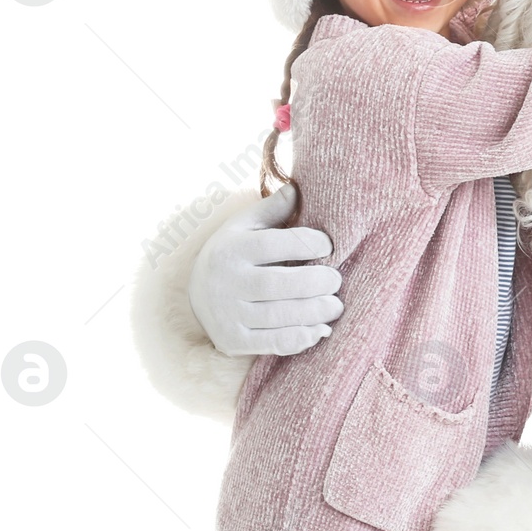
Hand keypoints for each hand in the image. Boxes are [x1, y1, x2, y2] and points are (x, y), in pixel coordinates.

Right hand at [187, 182, 343, 355]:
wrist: (194, 293)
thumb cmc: (233, 252)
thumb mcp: (245, 226)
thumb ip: (273, 209)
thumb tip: (298, 188)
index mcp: (231, 249)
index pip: (274, 245)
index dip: (308, 244)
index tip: (330, 246)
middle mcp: (226, 282)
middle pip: (278, 284)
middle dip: (315, 283)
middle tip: (337, 280)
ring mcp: (228, 314)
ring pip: (278, 316)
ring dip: (315, 312)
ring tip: (336, 306)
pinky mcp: (233, 341)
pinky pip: (272, 343)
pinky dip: (301, 339)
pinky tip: (320, 330)